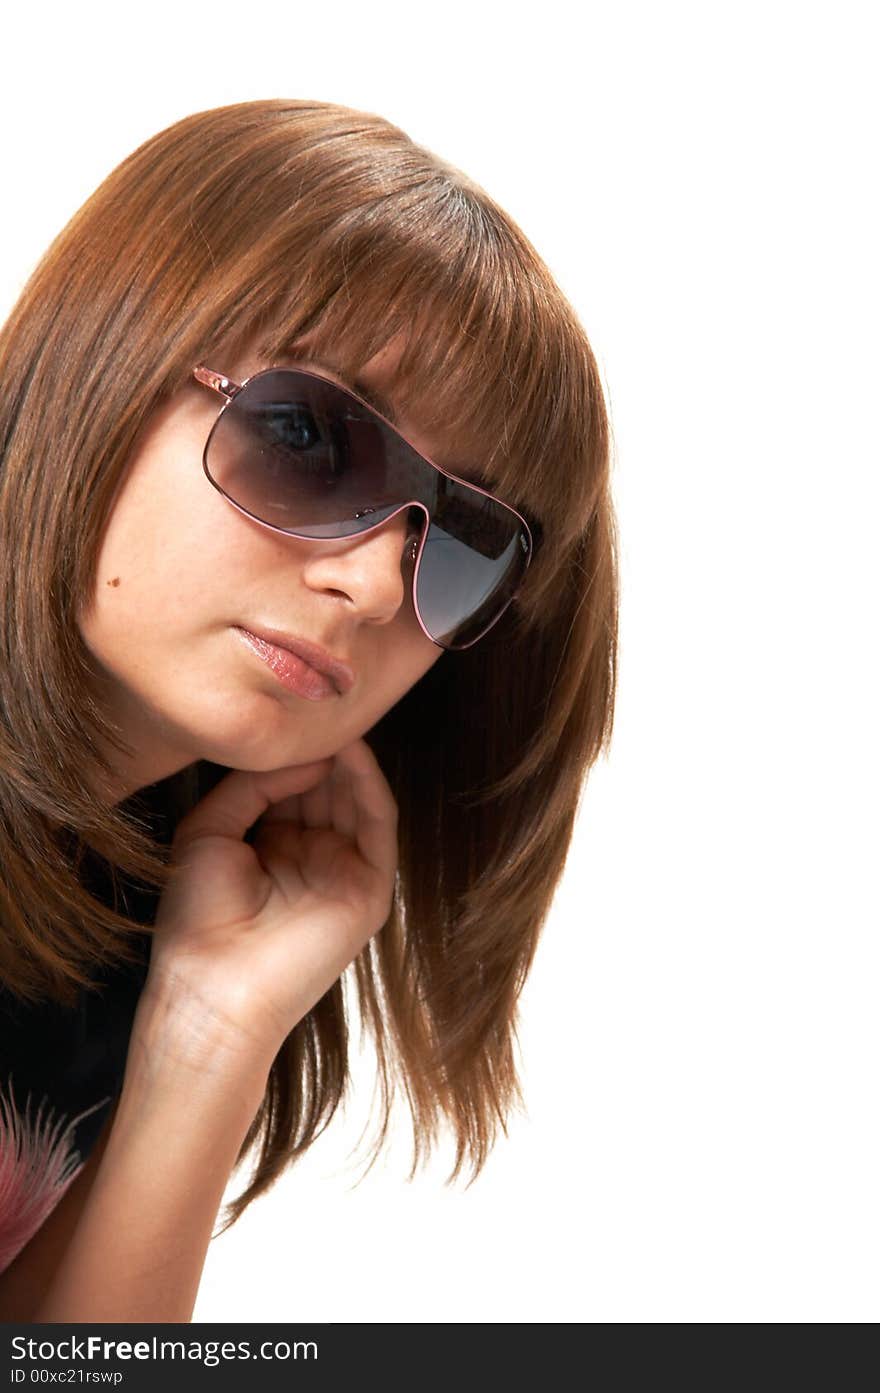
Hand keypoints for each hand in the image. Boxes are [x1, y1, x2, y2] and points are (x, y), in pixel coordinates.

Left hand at [139, 737, 397, 1067]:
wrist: (212, 985)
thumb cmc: (199, 918)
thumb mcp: (211, 830)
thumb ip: (251, 785)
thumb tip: (300, 754)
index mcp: (274, 846)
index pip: (295, 785)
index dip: (291, 750)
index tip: (284, 711)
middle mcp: (313, 855)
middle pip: (329, 786)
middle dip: (321, 748)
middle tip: (314, 707)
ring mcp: (344, 872)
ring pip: (357, 799)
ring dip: (348, 759)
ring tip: (334, 720)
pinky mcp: (369, 889)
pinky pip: (379, 826)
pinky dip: (369, 785)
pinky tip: (351, 753)